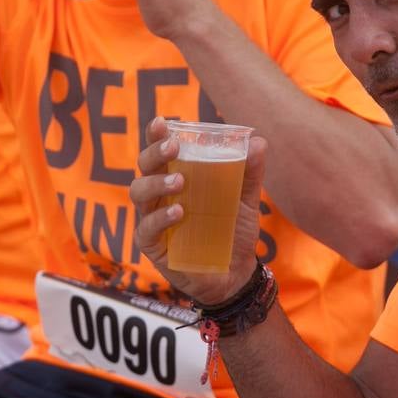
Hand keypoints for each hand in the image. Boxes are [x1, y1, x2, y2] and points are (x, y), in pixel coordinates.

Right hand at [131, 117, 266, 306]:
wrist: (235, 276)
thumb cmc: (232, 232)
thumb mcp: (246, 201)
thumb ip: (250, 173)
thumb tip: (258, 141)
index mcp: (174, 178)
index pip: (159, 152)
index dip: (154, 135)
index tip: (162, 121)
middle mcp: (158, 196)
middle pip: (143, 167)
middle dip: (154, 153)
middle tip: (173, 147)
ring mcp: (152, 221)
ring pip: (139, 193)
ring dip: (157, 183)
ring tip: (179, 180)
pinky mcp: (153, 247)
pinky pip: (146, 228)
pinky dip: (160, 218)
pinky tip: (178, 212)